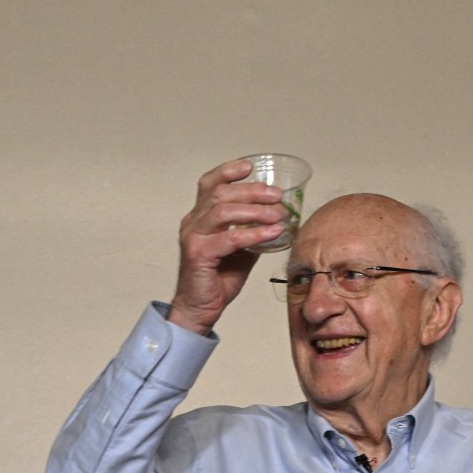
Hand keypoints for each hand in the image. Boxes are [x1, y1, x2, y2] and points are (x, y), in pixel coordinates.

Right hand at [167, 159, 287, 334]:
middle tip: (277, 195)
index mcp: (200, 216)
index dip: (228, 171)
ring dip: (254, 210)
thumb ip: (253, 232)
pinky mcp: (197, 254)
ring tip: (278, 215)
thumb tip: (279, 219)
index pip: (209, 184)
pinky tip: (272, 233)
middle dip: (252, 190)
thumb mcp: (241, 250)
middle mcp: (193, 221)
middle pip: (220, 193)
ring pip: (222, 211)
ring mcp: (193, 236)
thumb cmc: (219, 278)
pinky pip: (229, 238)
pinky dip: (253, 234)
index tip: (251, 166)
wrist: (201, 307)